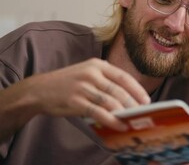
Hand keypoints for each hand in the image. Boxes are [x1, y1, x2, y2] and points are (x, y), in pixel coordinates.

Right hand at [1, 58, 149, 134]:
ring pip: (111, 101)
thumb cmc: (68, 82)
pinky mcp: (76, 101)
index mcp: (97, 65)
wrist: (39, 89)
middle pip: (119, 90)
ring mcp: (83, 87)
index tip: (147, 100)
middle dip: (133, 103)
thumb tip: (129, 95)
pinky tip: (119, 125)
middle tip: (143, 113)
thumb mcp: (87, 72)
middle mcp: (91, 74)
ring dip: (124, 113)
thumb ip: (106, 80)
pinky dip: (112, 120)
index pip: (123, 77)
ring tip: (133, 121)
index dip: (137, 89)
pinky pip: (99, 112)